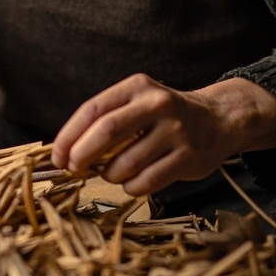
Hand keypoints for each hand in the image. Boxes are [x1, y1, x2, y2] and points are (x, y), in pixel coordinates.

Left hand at [50, 73, 275, 196]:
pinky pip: (146, 182)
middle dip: (82, 155)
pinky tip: (131, 182)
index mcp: (137, 87)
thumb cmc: (164, 115)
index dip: (70, 135)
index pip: (93, 109)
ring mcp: (174, 130)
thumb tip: (66, 150)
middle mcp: (156, 104)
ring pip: (125, 163)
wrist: (218, 119)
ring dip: (109, 175)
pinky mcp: (188, 157)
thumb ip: (107, 119)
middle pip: (106, 132)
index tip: (58, 156)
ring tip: (111, 173)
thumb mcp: (137, 102)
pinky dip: (130, 187)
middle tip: (74, 168)